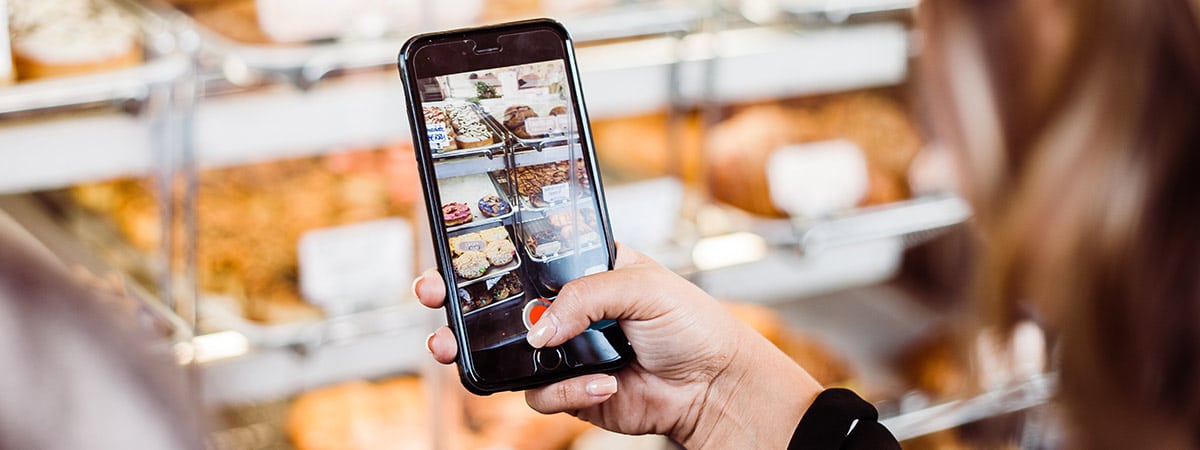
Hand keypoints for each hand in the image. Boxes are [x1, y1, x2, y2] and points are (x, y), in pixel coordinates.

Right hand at [414, 245, 821, 448]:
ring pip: (506, 355)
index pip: (527, 256)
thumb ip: (583, 297)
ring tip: (455, 350)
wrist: (714, 386)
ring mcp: (565, 352)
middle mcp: (568, 310)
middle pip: (500, 305)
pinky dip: (568, 391)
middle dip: (459, 304)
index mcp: (584, 270)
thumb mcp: (641, 285)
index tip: (454, 249)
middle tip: (432, 299)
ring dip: (483, 354)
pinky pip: (541, 394)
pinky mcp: (571, 392)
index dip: (488, 253)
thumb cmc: (691, 324)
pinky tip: (605, 384)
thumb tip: (538, 330)